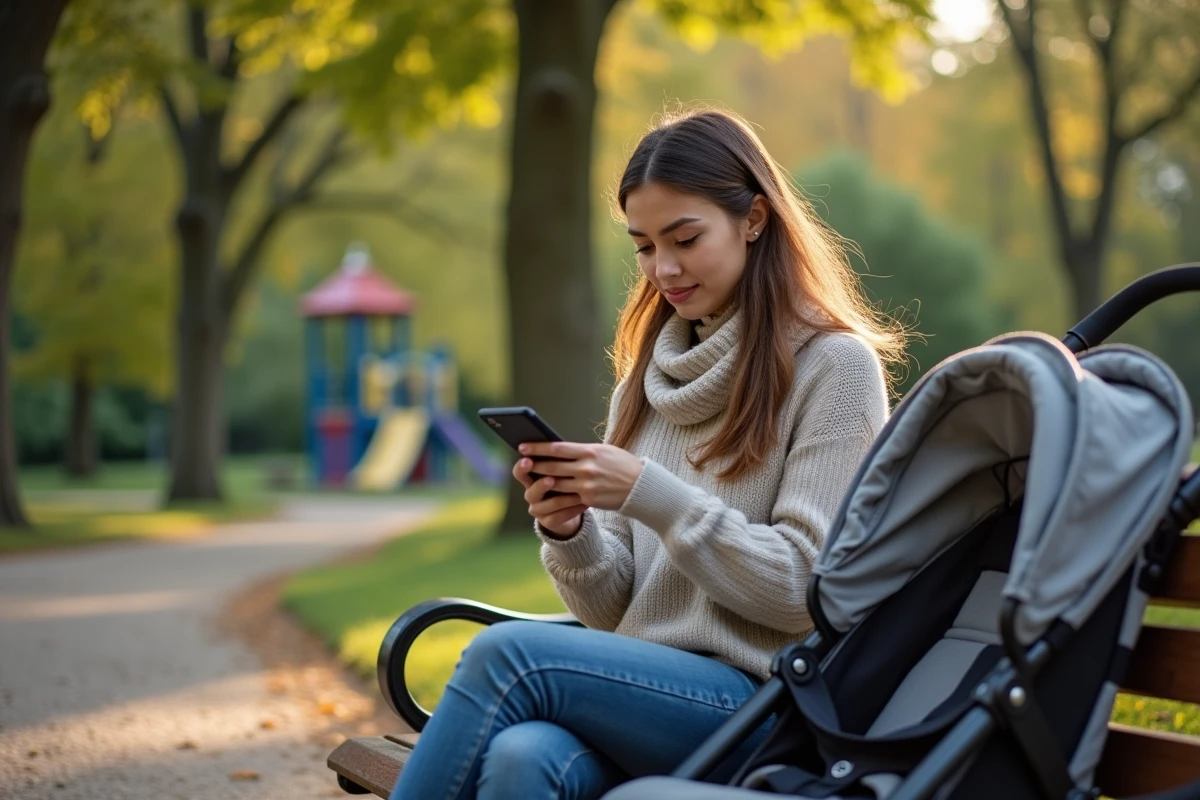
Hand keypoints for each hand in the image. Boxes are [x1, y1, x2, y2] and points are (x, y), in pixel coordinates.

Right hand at [513, 457, 587, 537]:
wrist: (574, 503)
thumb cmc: (570, 477)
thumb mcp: (565, 465)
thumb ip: (559, 458)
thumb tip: (559, 442)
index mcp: (531, 477)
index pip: (521, 471)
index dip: (522, 466)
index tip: (527, 459)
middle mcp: (531, 493)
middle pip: (530, 491)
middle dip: (541, 485)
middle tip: (551, 479)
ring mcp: (538, 509)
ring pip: (546, 505)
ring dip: (561, 498)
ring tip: (577, 493)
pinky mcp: (548, 521)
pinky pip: (558, 517)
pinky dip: (572, 510)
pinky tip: (584, 503)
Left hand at [517, 442, 643, 510]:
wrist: (642, 486)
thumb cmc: (622, 465)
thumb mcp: (605, 451)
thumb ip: (584, 451)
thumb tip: (561, 450)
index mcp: (590, 451)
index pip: (557, 448)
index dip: (538, 447)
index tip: (524, 446)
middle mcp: (586, 468)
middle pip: (552, 466)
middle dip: (534, 464)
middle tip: (521, 462)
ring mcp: (586, 485)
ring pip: (556, 483)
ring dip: (540, 481)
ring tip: (529, 478)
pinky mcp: (589, 500)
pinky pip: (566, 499)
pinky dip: (553, 497)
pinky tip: (544, 495)